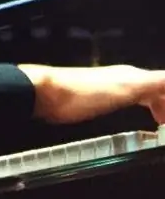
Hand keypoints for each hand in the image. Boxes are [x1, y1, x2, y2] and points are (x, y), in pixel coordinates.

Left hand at [20, 64, 164, 124]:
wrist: (45, 94)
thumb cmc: (83, 92)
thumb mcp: (126, 87)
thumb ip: (155, 84)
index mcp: (132, 76)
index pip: (163, 83)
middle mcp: (122, 78)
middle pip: (154, 88)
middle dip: (164, 103)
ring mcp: (107, 87)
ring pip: (141, 94)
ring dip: (156, 105)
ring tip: (160, 122)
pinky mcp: (95, 98)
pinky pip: (126, 100)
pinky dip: (139, 109)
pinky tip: (133, 117)